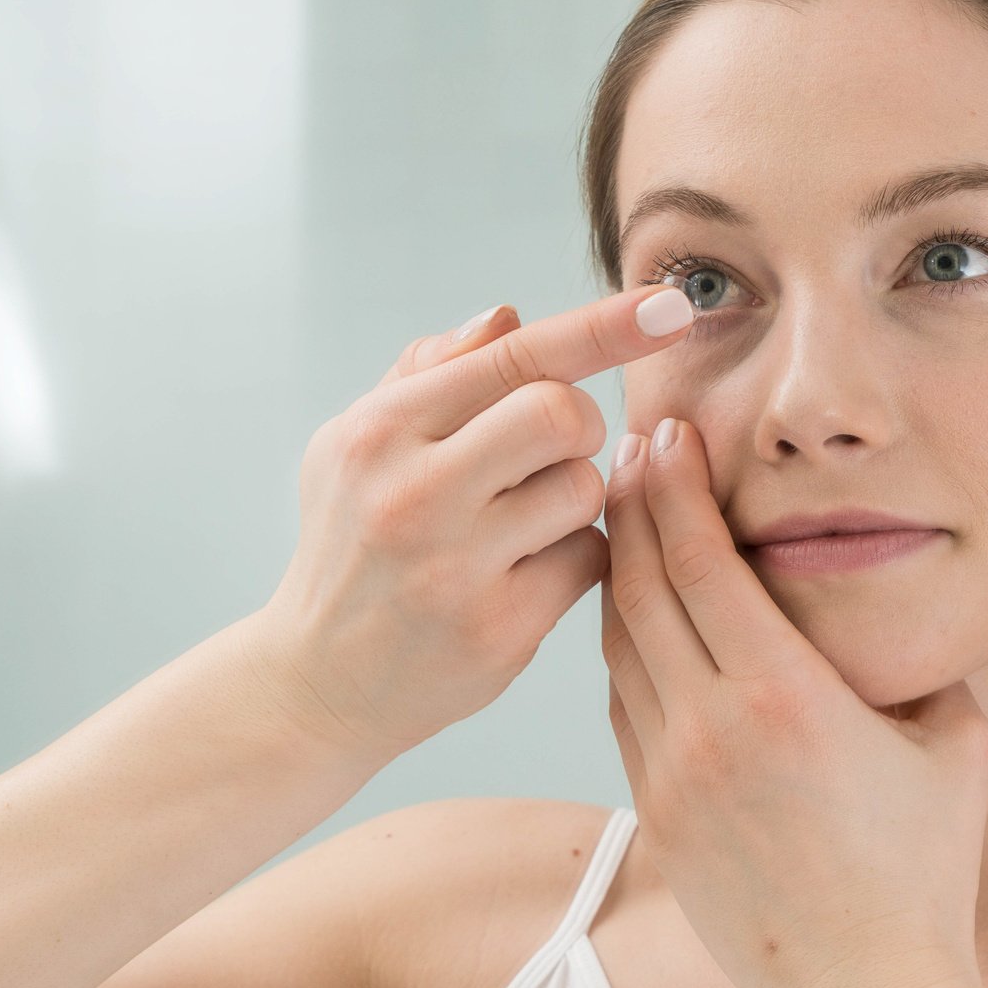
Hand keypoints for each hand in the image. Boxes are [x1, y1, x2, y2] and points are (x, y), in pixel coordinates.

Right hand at [247, 285, 695, 762]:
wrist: (316, 680)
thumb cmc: (353, 543)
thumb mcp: (358, 447)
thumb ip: (432, 374)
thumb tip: (508, 317)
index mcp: (380, 431)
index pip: (512, 358)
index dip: (601, 328)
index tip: (670, 307)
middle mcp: (412, 492)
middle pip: (563, 414)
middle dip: (578, 426)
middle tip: (547, 456)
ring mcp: (455, 566)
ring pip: (586, 489)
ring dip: (575, 499)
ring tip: (521, 525)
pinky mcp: (497, 629)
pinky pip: (590, 560)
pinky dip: (575, 559)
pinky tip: (526, 576)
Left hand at [599, 415, 987, 987]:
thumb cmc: (926, 868)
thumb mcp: (956, 742)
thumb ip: (922, 660)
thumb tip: (901, 600)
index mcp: (787, 697)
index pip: (704, 564)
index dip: (677, 490)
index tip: (666, 434)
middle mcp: (712, 729)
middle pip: (643, 590)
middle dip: (634, 509)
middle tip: (632, 449)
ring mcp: (671, 775)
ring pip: (619, 647)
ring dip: (619, 575)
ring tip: (626, 517)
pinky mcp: (655, 814)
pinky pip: (622, 706)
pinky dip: (623, 647)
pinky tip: (636, 615)